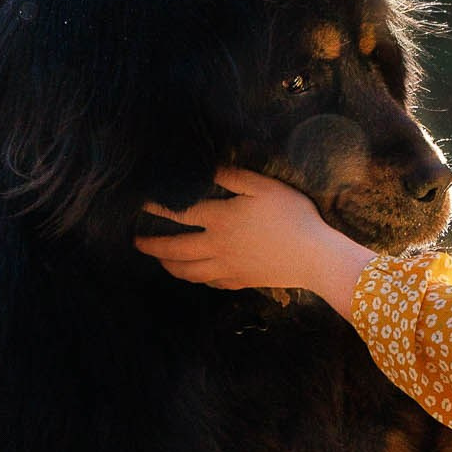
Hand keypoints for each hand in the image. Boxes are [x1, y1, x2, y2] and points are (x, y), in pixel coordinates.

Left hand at [139, 168, 378, 314]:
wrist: (315, 258)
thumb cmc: (293, 216)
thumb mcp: (264, 187)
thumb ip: (233, 177)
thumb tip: (207, 168)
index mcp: (221, 220)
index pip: (180, 214)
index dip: (157, 208)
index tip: (139, 205)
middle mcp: (217, 247)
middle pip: (175, 250)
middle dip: (152, 246)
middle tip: (135, 242)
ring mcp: (228, 268)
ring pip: (189, 272)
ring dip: (169, 266)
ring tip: (159, 261)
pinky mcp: (241, 282)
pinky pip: (211, 283)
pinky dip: (197, 279)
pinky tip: (195, 275)